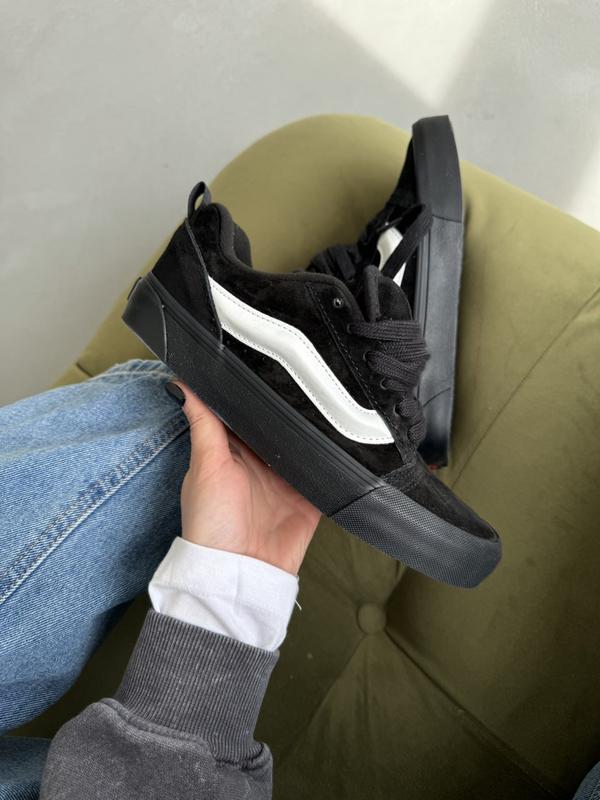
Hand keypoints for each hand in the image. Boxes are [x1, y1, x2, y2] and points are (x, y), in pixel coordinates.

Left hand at [169, 381, 320, 575]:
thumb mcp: (205, 466)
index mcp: (232, 452)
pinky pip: (324, 472)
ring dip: (312, 432)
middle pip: (278, 427)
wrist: (242, 572)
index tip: (264, 362)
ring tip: (327, 405)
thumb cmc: (211, 523)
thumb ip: (204, 424)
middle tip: (305, 379)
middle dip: (289, 409)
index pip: (245, 414)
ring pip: (304, 445)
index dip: (253, 392)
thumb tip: (182, 386)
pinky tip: (340, 441)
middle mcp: (260, 463)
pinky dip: (331, 460)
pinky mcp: (309, 497)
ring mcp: (286, 480)